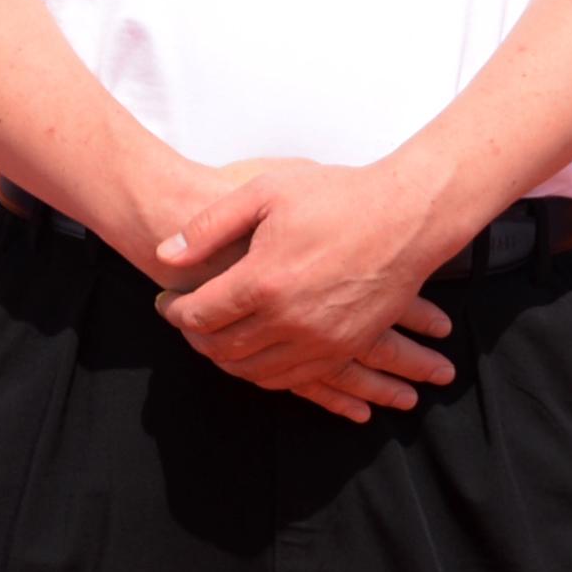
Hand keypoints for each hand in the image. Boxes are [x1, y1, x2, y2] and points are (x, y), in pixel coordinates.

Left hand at [151, 163, 462, 424]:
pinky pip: (292, 380)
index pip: (200, 315)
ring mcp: (319, 341)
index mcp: (264, 281)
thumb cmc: (336, 197)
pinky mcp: (343, 349)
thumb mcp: (265, 192)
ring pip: (254, 371)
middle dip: (194, 338)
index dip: (174, 312)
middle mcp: (289, 320)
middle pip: (222, 348)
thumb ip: (209, 227)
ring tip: (213, 338)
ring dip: (225, 360)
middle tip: (184, 321)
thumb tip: (167, 255)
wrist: (405, 218)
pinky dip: (262, 373)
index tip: (165, 302)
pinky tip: (253, 354)